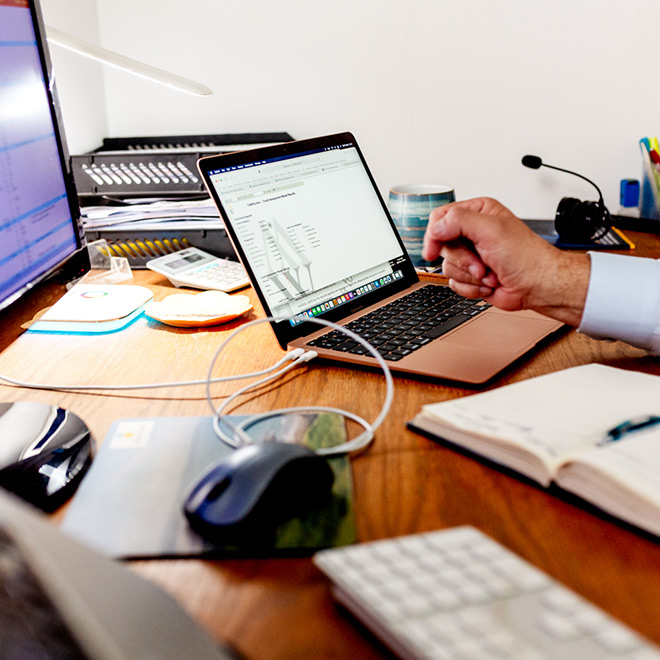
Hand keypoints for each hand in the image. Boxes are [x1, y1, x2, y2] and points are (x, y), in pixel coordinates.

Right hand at [422, 197, 590, 325]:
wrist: (537, 285)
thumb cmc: (525, 257)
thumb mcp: (490, 229)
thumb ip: (457, 221)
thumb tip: (435, 227)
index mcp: (477, 213)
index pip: (440, 219)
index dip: (434, 235)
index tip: (433, 250)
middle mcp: (472, 233)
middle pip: (442, 246)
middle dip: (462, 259)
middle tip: (481, 261)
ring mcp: (471, 256)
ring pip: (448, 267)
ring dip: (470, 275)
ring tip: (489, 272)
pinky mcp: (471, 276)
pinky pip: (454, 283)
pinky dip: (471, 287)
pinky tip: (488, 283)